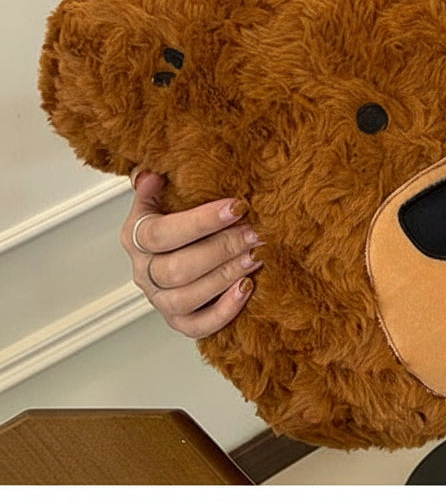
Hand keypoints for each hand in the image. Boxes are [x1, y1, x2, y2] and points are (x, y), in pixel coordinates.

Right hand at [121, 170, 262, 337]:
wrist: (185, 242)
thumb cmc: (178, 213)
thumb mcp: (163, 192)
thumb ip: (154, 183)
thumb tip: (148, 175)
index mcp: (135, 237)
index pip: (160, 233)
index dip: (200, 221)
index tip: (236, 207)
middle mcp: (144, 271)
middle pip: (176, 269)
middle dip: (221, 250)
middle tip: (253, 234)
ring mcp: (160, 299)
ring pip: (186, 298)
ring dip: (225, 276)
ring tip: (254, 256)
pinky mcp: (179, 319)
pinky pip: (197, 326)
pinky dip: (224, 311)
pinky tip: (246, 287)